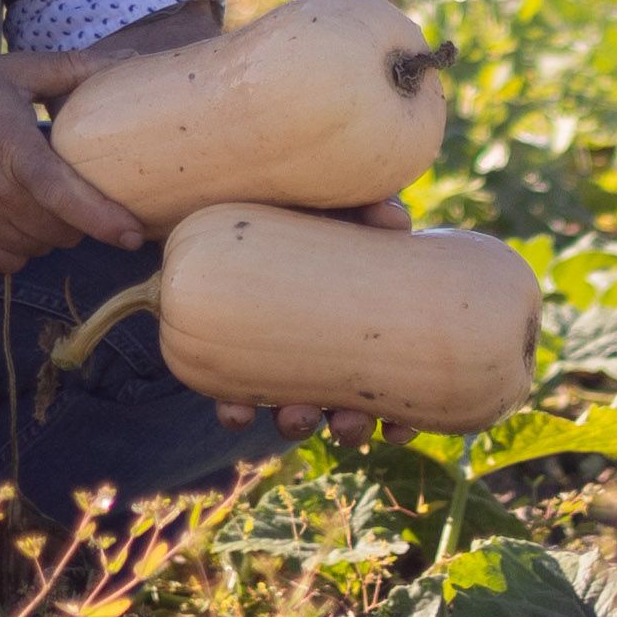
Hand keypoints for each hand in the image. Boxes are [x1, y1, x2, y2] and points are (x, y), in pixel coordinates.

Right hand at [0, 49, 146, 273]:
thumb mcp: (13, 72)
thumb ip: (73, 69)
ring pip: (36, 249)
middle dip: (78, 218)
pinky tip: (12, 219)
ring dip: (49, 233)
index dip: (105, 220)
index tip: (135, 235)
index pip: (66, 196)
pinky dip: (19, 248)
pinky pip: (6, 263)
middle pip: (59, 230)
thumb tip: (130, 58)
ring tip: (39, 201)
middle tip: (72, 192)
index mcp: (12, 149)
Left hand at [214, 198, 413, 443]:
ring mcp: (271, 354)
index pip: (382, 374)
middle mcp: (316, 345)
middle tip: (344, 424)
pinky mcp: (222, 352)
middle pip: (340, 403)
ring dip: (297, 423)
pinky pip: (232, 397)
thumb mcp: (333, 200)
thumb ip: (366, 205)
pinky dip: (237, 410)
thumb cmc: (294, 197)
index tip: (398, 428)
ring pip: (291, 408)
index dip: (396, 414)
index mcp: (351, 320)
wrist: (218, 188)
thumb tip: (396, 222)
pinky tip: (236, 412)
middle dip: (345, 426)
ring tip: (295, 418)